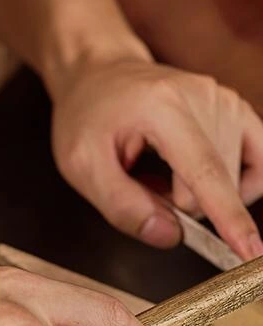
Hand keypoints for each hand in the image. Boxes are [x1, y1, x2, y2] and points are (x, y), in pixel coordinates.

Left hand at [50, 57, 262, 259]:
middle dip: (179, 205)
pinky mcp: (237, 107)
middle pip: (217, 184)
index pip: (204, 172)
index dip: (227, 217)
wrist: (99, 74)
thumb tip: (169, 236)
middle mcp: (203, 97)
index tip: (249, 251)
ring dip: (196, 193)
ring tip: (159, 173)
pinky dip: (230, 184)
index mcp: (162, 108)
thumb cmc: (86, 117)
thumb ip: (121, 206)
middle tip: (140, 182)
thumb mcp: (81, 165)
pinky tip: (198, 179)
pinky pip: (258, 162)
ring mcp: (226, 99)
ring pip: (235, 179)